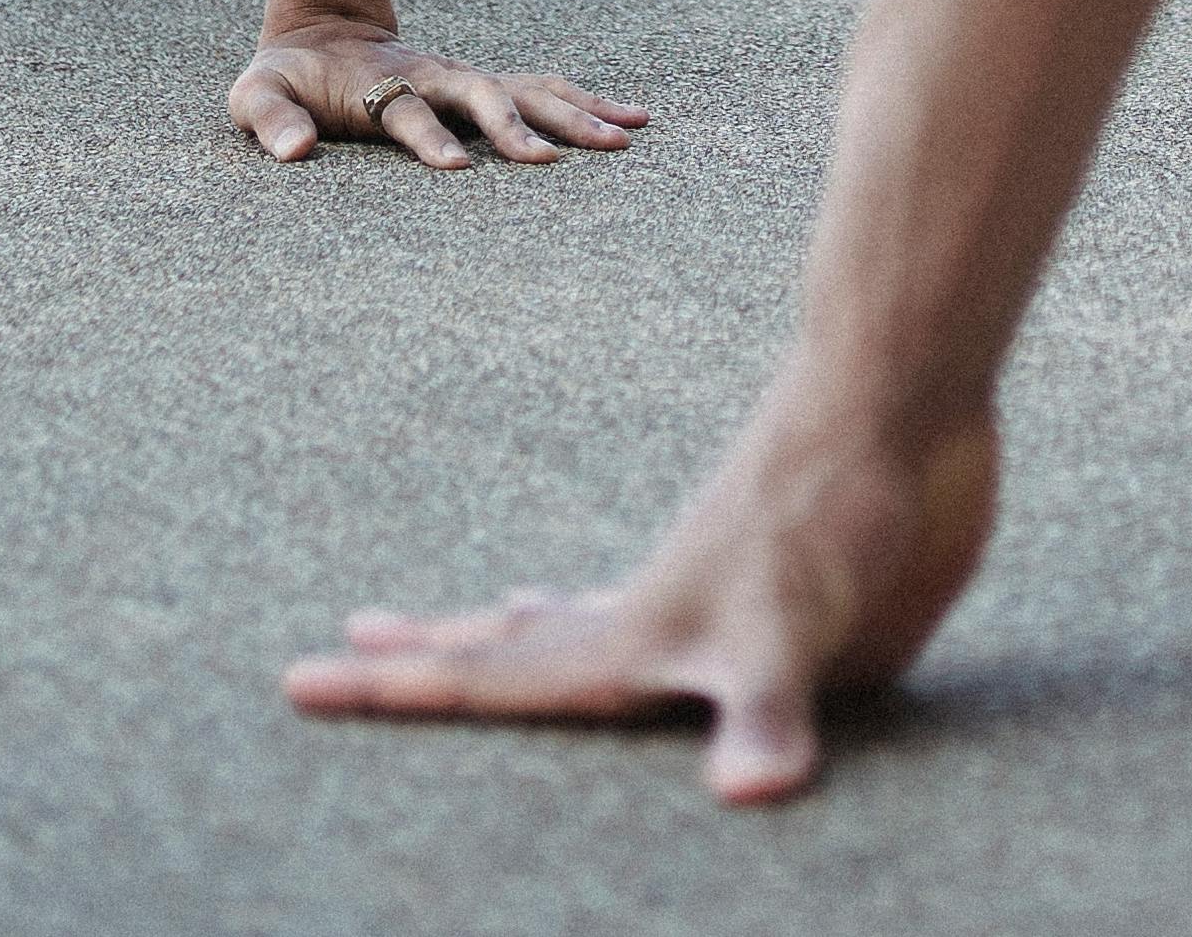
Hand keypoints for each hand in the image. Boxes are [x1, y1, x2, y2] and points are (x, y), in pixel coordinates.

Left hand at [229, 21, 646, 168]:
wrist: (319, 33)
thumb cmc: (284, 77)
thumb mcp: (254, 96)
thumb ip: (270, 119)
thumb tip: (293, 153)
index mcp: (379, 85)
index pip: (407, 112)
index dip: (429, 138)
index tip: (458, 169)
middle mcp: (433, 78)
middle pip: (485, 97)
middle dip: (520, 128)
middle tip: (557, 160)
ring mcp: (463, 79)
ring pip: (528, 91)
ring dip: (575, 111)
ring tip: (627, 135)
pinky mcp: (481, 88)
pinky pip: (541, 92)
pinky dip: (585, 102)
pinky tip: (628, 120)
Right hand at [283, 397, 1001, 804]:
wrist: (894, 396)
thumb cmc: (837, 516)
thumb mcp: (796, 632)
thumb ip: (761, 716)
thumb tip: (749, 795)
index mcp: (631, 644)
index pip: (489, 680)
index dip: (395, 690)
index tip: (297, 681)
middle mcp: (648, 620)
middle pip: (509, 648)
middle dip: (424, 660)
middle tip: (334, 650)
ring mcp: (698, 593)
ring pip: (574, 621)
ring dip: (509, 630)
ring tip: (459, 622)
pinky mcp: (758, 584)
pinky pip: (649, 607)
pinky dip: (601, 611)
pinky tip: (599, 599)